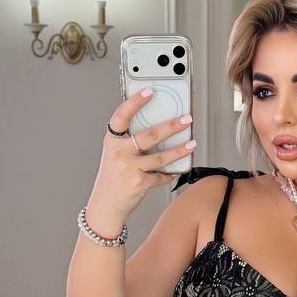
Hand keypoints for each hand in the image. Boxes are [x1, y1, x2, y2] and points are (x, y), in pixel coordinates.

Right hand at [89, 89, 194, 222]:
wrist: (105, 205)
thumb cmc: (113, 176)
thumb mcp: (115, 154)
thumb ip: (129, 140)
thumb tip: (157, 126)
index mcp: (112, 140)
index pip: (122, 115)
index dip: (135, 101)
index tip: (150, 91)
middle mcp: (119, 152)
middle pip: (150, 135)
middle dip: (171, 126)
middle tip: (186, 119)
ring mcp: (129, 168)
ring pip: (160, 157)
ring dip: (179, 150)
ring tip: (192, 144)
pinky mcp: (139, 183)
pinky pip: (160, 176)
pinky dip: (169, 173)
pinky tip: (176, 169)